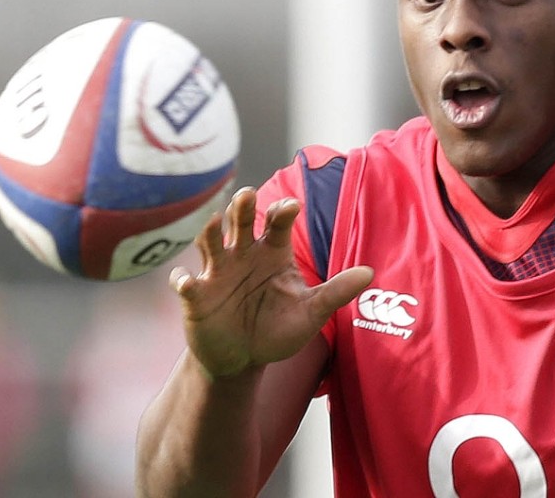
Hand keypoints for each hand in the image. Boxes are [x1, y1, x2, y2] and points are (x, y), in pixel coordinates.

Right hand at [170, 187, 373, 378]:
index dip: (281, 212)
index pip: (277, 222)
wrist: (244, 359)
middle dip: (242, 207)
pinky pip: (186, 284)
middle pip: (241, 221)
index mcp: (273, 251)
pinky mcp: (197, 296)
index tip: (289, 208)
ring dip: (211, 232)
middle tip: (247, 195)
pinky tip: (186, 282)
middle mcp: (244, 254)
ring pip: (211, 243)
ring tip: (215, 222)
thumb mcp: (312, 312)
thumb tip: (370, 273)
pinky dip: (184, 281)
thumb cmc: (279, 329)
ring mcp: (218, 272)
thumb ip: (337, 291)